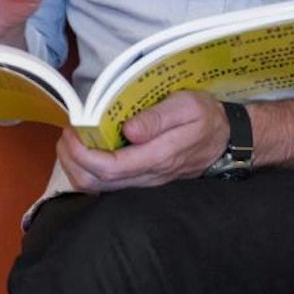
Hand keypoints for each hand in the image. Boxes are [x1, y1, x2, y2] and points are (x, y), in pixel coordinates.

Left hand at [57, 91, 229, 191]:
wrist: (225, 139)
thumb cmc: (205, 118)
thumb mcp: (187, 107)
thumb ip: (158, 118)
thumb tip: (128, 129)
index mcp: (157, 157)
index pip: (108, 167)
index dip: (82, 153)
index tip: (72, 130)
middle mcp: (147, 176)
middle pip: (95, 183)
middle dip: (71, 159)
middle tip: (67, 133)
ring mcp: (142, 182)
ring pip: (96, 187)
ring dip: (76, 165)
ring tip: (73, 139)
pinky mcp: (139, 180)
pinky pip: (104, 183)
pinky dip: (87, 167)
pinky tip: (87, 147)